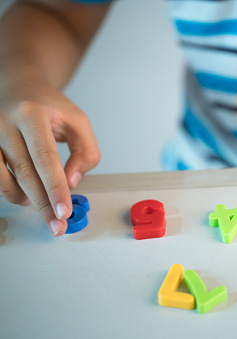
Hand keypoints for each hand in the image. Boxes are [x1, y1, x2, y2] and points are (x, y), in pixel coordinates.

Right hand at [0, 75, 99, 235]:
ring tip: (43, 206)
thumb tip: (72, 183)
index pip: (45, 157)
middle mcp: (4, 123)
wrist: (16, 84)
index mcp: (32, 114)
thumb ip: (85, 152)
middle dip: (43, 204)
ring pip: (2, 179)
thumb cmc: (50, 106)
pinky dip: (9, 191)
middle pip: (24, 172)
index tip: (65, 212)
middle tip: (57, 226)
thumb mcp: (78, 122)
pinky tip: (25, 195)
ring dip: (24, 199)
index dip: (55, 187)